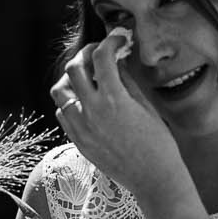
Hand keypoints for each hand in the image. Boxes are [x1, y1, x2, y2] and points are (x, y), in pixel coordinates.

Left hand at [49, 29, 187, 208]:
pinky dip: (70, 101)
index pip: (103, 58)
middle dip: (86, 54)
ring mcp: (81, 128)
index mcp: (114, 100)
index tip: (118, 39)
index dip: (111, 42)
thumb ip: (126, 80)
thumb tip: (116, 60)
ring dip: (72, 78)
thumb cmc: (158, 143)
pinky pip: (63, 113)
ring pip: (60, 91)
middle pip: (74, 68)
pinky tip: (86, 101)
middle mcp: (92, 112)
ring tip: (88, 77)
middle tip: (99, 53)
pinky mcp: (78, 141)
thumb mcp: (145, 106)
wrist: (153, 179)